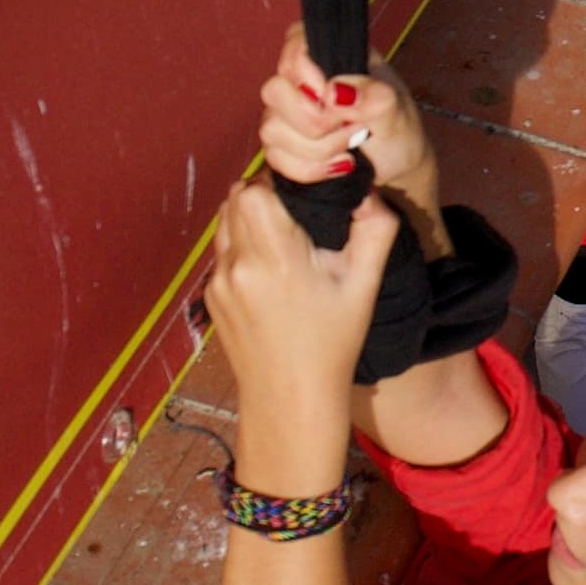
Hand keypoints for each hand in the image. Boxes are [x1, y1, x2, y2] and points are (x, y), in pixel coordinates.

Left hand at [204, 156, 400, 445]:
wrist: (290, 400)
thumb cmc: (332, 345)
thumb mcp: (364, 288)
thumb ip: (375, 232)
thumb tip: (369, 193)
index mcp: (276, 260)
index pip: (255, 191)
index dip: (278, 184)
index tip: (303, 197)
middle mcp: (238, 267)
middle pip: (236, 198)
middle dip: (265, 195)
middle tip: (296, 214)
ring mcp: (218, 282)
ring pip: (224, 220)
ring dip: (250, 217)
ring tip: (284, 239)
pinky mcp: (210, 296)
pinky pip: (222, 250)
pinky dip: (242, 245)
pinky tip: (269, 270)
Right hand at [254, 36, 444, 228]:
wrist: (397, 166)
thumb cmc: (397, 128)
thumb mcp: (395, 109)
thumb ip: (373, 95)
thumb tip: (333, 92)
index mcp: (331, 57)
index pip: (295, 43)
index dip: (307, 73)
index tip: (333, 95)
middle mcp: (303, 82)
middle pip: (274, 90)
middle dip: (313, 121)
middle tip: (352, 128)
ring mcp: (288, 114)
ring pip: (271, 129)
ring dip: (316, 149)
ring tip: (351, 147)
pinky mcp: (283, 146)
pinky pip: (275, 158)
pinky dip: (309, 169)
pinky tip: (338, 167)